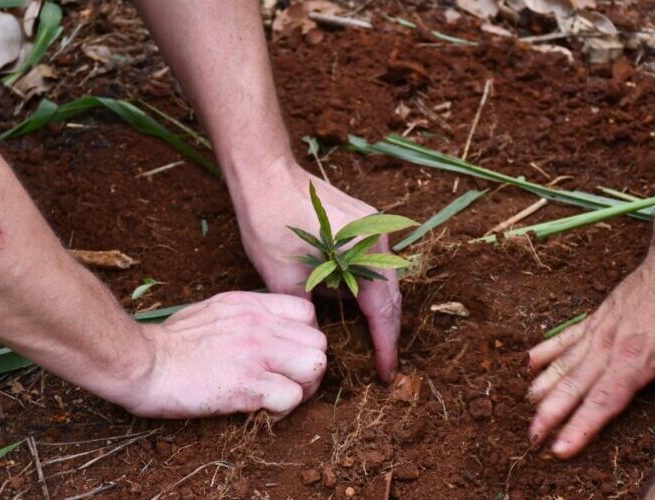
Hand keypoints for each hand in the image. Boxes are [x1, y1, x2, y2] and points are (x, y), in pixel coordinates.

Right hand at [120, 292, 326, 418]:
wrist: (142, 362)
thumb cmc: (169, 342)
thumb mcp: (213, 311)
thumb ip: (243, 316)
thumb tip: (261, 330)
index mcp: (251, 305)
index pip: (307, 313)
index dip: (304, 338)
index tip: (288, 354)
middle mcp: (261, 325)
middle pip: (319, 343)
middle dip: (309, 367)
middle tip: (287, 381)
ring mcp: (258, 354)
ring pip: (315, 367)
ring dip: (302, 387)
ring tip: (278, 395)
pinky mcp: (249, 385)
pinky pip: (292, 398)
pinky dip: (283, 409)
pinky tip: (261, 409)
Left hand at [228, 159, 401, 381]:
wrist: (265, 175)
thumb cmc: (269, 225)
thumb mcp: (286, 281)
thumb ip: (311, 315)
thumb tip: (322, 341)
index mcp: (363, 255)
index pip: (382, 313)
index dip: (384, 347)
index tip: (386, 374)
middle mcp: (378, 238)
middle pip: (389, 296)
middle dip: (384, 330)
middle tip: (380, 361)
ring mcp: (375, 224)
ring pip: (382, 278)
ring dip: (374, 306)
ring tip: (366, 337)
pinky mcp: (365, 218)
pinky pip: (372, 259)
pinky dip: (365, 283)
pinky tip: (352, 301)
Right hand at [527, 248, 654, 457]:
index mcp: (635, 359)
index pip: (602, 402)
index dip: (580, 427)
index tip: (560, 448)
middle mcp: (609, 347)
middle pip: (574, 387)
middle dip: (551, 415)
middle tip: (531, 438)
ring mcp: (597, 331)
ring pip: (563, 365)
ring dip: (542, 389)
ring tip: (524, 410)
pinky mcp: (593, 319)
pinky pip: (563, 338)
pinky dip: (544, 352)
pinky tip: (527, 365)